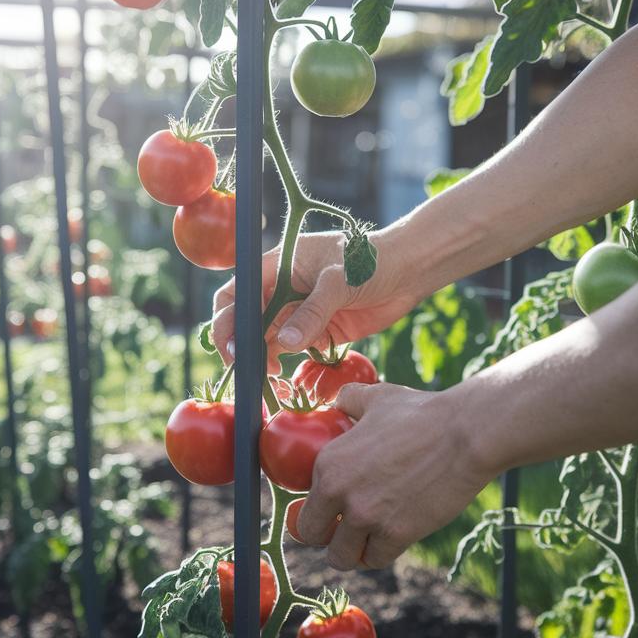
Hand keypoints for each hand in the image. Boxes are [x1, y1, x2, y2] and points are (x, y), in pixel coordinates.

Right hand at [210, 230, 419, 372]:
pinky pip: (294, 347)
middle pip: (248, 319)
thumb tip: (286, 344)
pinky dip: (286, 361)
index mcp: (279, 266)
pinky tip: (284, 373)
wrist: (410, 270)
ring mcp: (301, 310)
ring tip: (269, 376)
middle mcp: (284, 288)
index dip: (227, 318)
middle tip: (250, 369)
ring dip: (264, 357)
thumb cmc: (372, 261)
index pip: (237, 292)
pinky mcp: (319, 328)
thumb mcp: (340, 281)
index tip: (233, 346)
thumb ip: (313, 312)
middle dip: (244, 344)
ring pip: (269, 337)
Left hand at [294, 382, 492, 569]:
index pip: (303, 506)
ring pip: (342, 557)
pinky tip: (385, 543)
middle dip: (326, 537)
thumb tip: (338, 404)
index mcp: (327, 464)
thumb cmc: (422, 414)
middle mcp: (340, 494)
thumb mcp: (377, 397)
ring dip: (351, 553)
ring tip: (362, 543)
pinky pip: (375, 559)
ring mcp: (367, 517)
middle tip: (342, 531)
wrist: (464, 435)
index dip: (315, 512)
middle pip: (313, 536)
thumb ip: (350, 400)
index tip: (328, 513)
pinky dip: (379, 554)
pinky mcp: (397, 535)